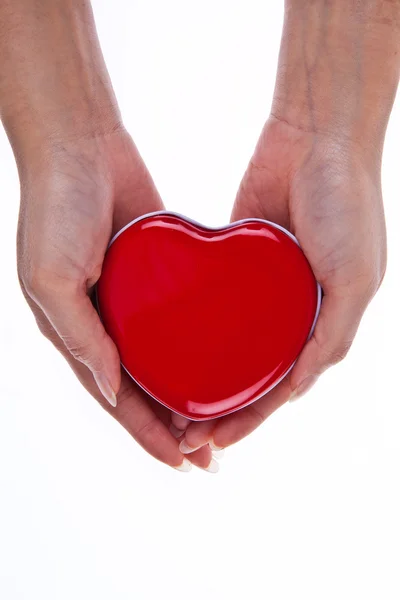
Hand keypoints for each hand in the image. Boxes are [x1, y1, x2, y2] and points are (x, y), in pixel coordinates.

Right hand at [17, 127, 213, 471]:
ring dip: (188, 391)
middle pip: (142, 389)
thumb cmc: (53, 206)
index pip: (114, 399)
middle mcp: (103, 322)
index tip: (181, 462)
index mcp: (75, 331)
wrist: (79, 143)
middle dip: (173, 426)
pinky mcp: (156, 271)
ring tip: (223, 420)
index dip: (145, 434)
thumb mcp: (49, 276)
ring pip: (164, 359)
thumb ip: (78, 335)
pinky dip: (196, 343)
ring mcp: (132, 298)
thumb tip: (111, 388)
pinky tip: (221, 357)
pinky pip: (178, 317)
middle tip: (210, 456)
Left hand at [175, 116, 385, 452]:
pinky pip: (214, 300)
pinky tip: (169, 345)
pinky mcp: (238, 258)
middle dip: (222, 407)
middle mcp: (292, 310)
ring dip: (204, 374)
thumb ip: (333, 335)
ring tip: (170, 401)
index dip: (253, 417)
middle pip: (251, 372)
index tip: (217, 440)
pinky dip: (197, 327)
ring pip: (229, 344)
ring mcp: (263, 286)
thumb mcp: (356, 278)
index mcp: (324, 322)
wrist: (318, 134)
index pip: (283, 386)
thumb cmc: (347, 203)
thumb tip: (298, 388)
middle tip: (184, 434)